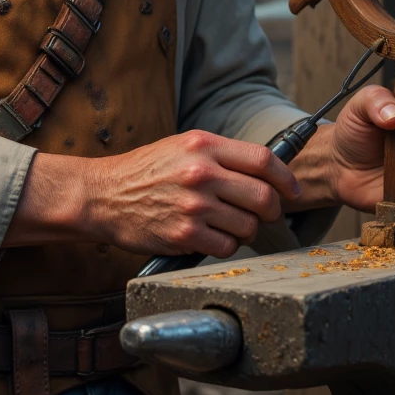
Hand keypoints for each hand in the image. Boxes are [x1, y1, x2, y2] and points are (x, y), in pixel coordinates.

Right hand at [6, 130, 299, 258]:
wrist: (102, 195)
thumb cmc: (144, 172)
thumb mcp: (182, 147)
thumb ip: (221, 155)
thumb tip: (265, 170)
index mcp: (204, 146)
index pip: (263, 160)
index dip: (286, 179)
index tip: (292, 191)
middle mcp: (201, 173)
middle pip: (263, 197)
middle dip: (271, 211)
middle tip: (264, 215)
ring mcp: (193, 205)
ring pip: (248, 226)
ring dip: (246, 231)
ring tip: (228, 227)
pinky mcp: (184, 235)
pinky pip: (226, 248)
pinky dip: (224, 247)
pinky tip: (210, 239)